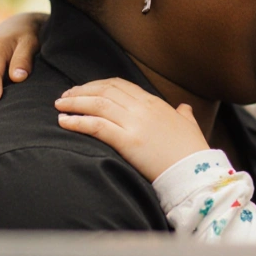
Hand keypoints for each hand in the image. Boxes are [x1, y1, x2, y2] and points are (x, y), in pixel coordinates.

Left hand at [55, 78, 209, 181]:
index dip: (98, 85)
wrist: (196, 171)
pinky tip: (64, 122)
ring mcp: (135, 123)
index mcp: (155, 103)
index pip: (120, 85)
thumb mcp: (190, 126)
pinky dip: (77, 122)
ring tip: (59, 106)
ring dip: (75, 103)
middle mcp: (143, 108)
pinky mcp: (128, 141)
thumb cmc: (193, 151)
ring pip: (97, 104)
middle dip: (81, 92)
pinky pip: (96, 126)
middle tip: (65, 96)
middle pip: (104, 91)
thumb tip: (183, 108)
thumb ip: (184, 114)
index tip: (83, 89)